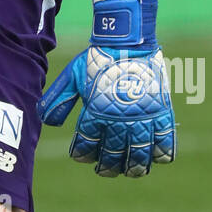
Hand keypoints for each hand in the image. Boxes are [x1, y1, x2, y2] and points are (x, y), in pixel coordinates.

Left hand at [36, 0, 174, 176]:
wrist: (128, 41)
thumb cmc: (98, 58)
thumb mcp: (73, 76)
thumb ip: (59, 99)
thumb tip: (47, 121)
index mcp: (96, 111)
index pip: (86, 145)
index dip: (82, 154)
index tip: (81, 155)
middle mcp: (119, 119)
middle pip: (113, 155)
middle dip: (106, 166)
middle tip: (103, 169)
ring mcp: (142, 117)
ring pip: (139, 154)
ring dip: (134, 167)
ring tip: (130, 171)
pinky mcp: (162, 111)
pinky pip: (165, 141)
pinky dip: (162, 154)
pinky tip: (156, 159)